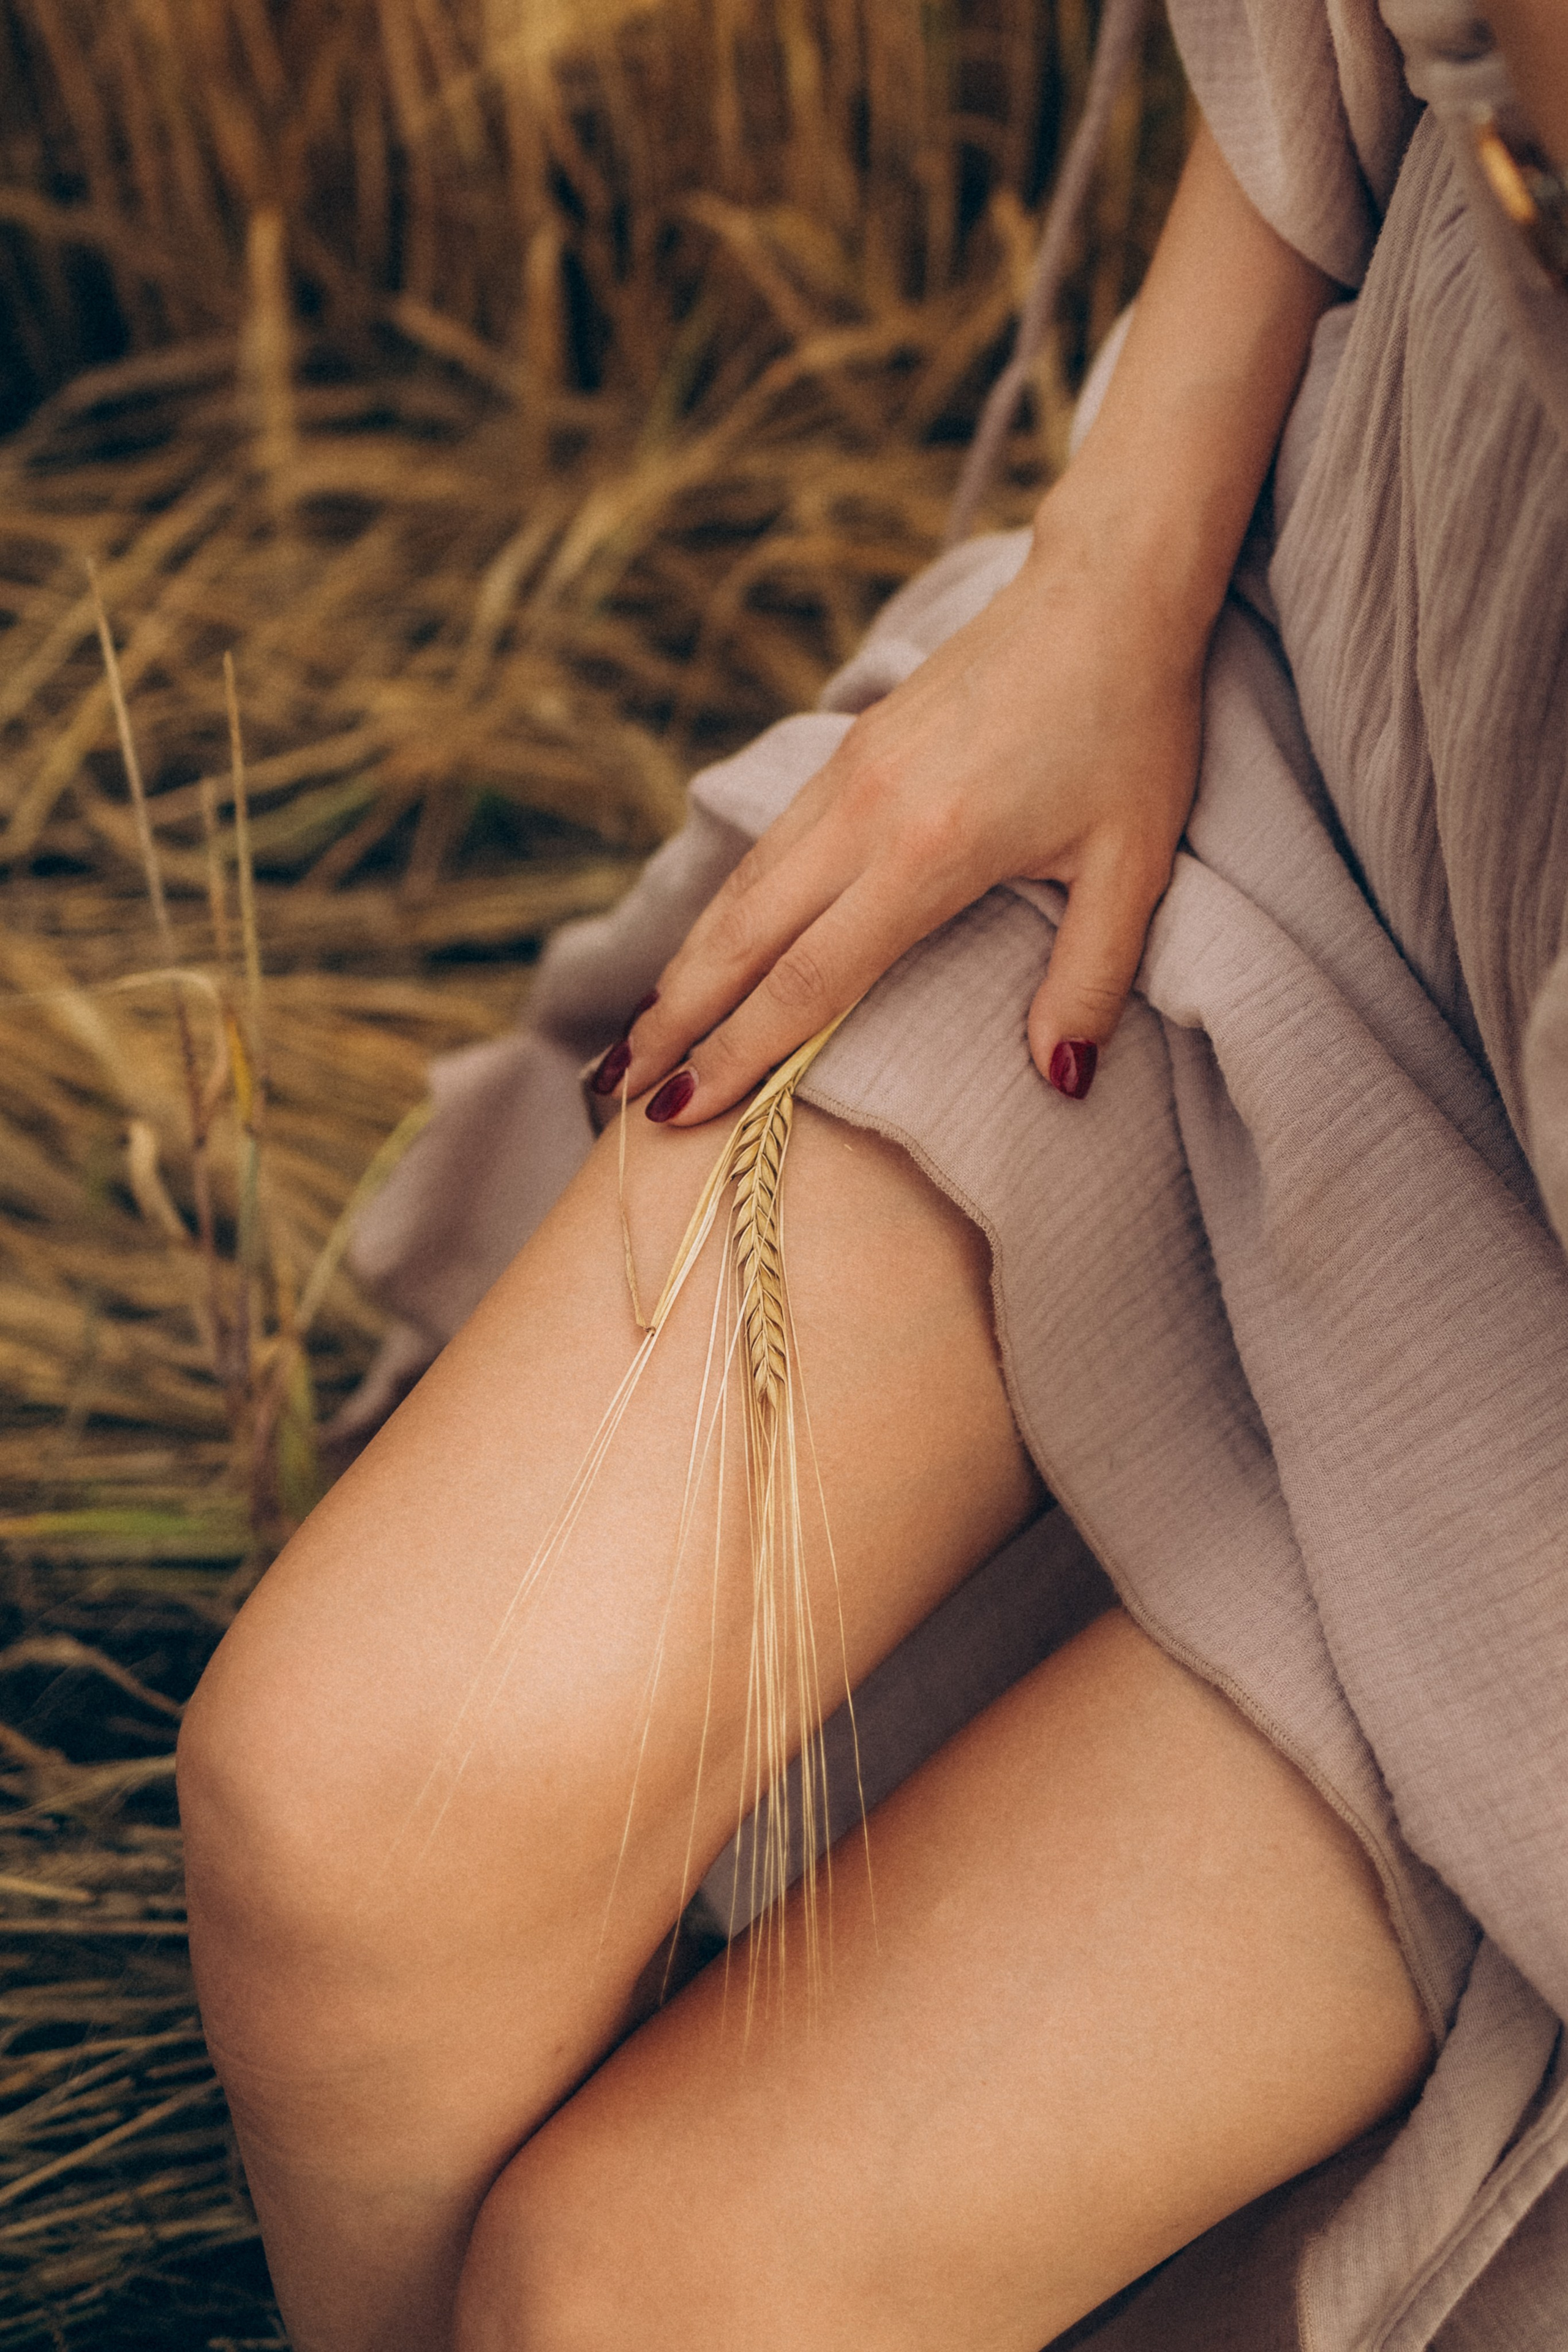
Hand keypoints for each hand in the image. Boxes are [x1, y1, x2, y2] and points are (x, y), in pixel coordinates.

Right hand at [613, 499, 1207, 1124]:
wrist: (1106, 590)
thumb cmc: (1131, 729)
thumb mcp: (1132, 864)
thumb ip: (1090, 980)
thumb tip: (1061, 1080)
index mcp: (929, 852)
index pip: (808, 979)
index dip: (739, 1051)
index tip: (680, 1109)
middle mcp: (866, 814)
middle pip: (743, 938)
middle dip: (674, 1020)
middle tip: (617, 1091)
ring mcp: (847, 777)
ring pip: (741, 889)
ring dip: (683, 967)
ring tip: (638, 1035)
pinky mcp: (848, 750)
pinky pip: (767, 850)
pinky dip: (723, 912)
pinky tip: (705, 951)